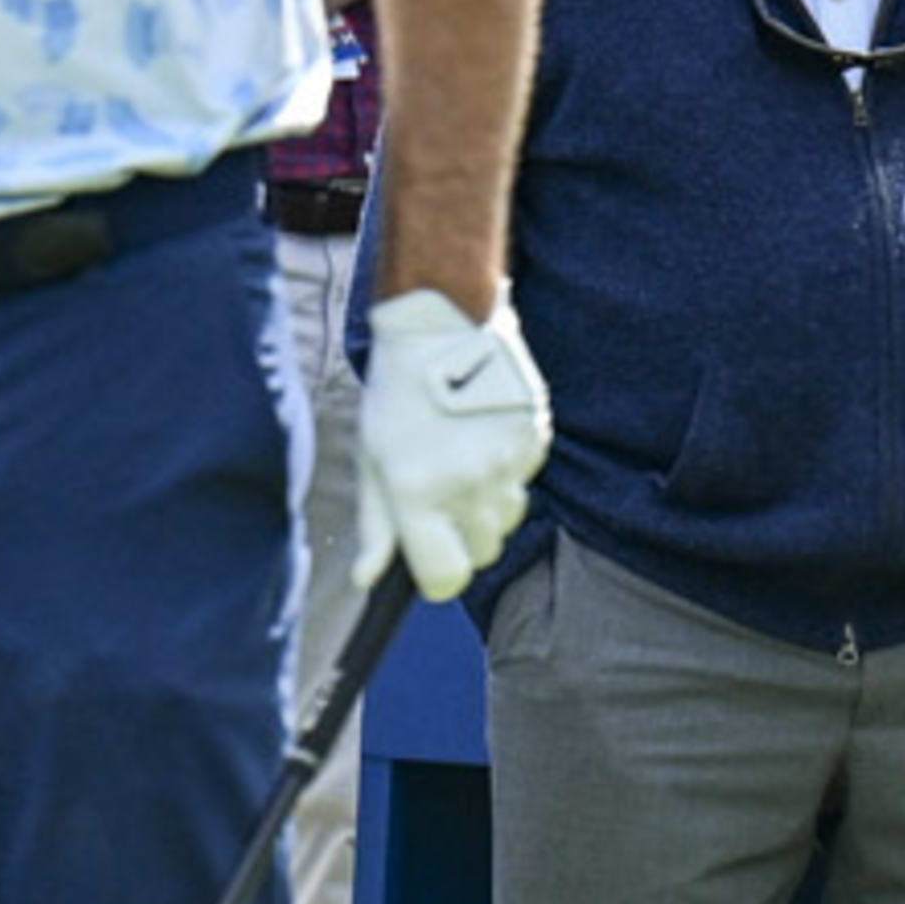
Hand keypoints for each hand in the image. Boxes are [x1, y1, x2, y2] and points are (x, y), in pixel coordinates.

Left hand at [356, 286, 550, 599]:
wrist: (448, 324)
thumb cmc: (400, 391)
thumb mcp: (373, 456)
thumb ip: (376, 524)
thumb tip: (369, 579)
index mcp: (418, 493)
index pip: (445, 579)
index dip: (437, 576)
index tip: (430, 559)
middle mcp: (468, 486)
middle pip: (482, 554)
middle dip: (463, 539)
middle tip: (442, 498)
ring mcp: (507, 465)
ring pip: (508, 522)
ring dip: (487, 509)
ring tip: (463, 463)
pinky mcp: (535, 443)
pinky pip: (524, 484)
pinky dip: (506, 474)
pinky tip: (484, 439)